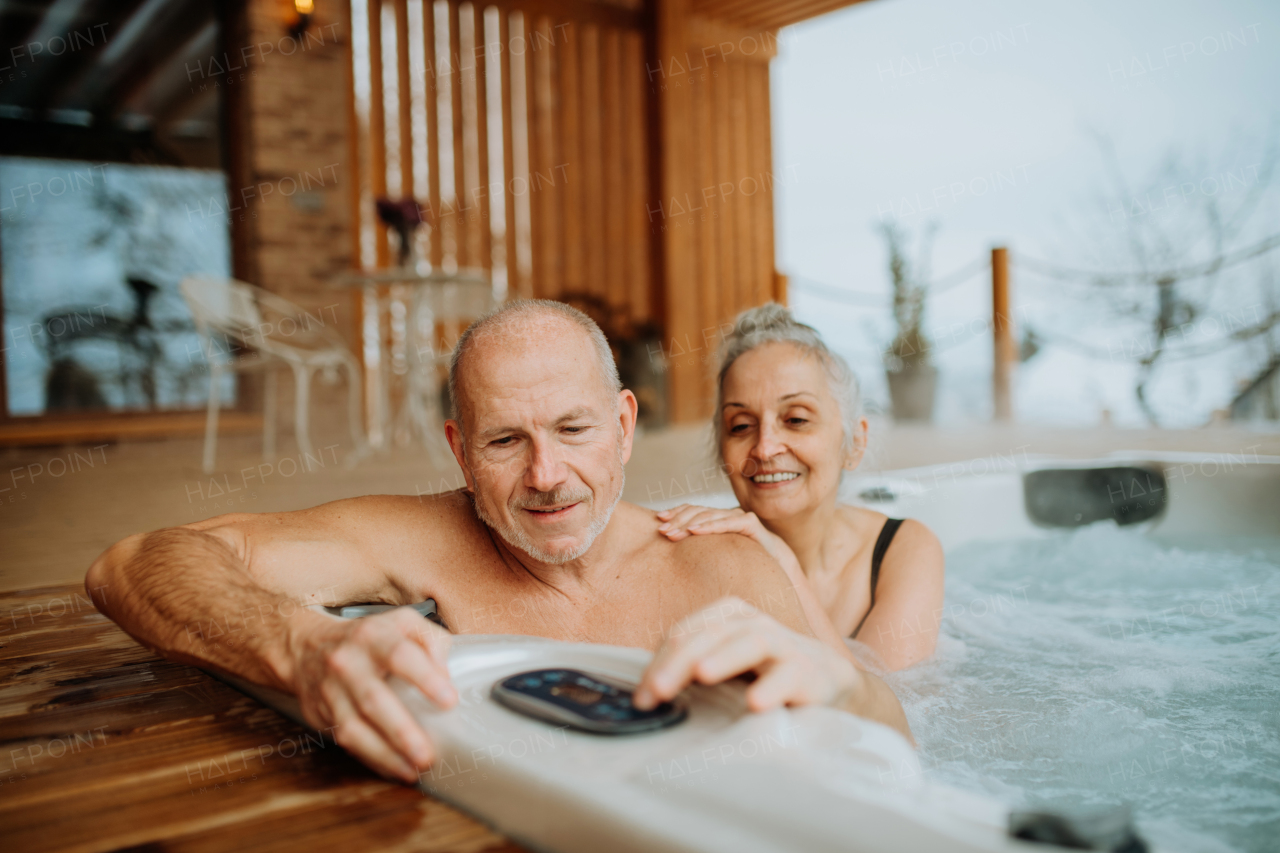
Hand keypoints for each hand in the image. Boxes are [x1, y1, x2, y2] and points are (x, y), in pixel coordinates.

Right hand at [290, 607, 456, 782]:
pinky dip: (373, 759)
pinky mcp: (323, 714)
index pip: (399, 655)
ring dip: (386, 754)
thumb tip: (445, 675)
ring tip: (414, 769)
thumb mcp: (402, 624)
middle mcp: (348, 663)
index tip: (449, 700)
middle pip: (374, 699)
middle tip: (427, 753)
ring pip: (355, 727)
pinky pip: (346, 741)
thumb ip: (430, 641)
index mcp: (373, 636)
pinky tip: (395, 769)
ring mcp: (332, 690)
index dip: (425, 678)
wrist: (307, 648)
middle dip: (402, 731)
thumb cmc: (368, 639)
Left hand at [632, 596, 862, 712]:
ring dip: (724, 658)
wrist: (827, 683)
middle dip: (679, 663)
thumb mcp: (724, 664)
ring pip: (750, 642)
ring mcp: (782, 644)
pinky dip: (772, 688)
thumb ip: (690, 667)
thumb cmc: (764, 673)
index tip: (641, 698)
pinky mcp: (807, 671)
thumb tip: (642, 691)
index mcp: (727, 616)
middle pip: (710, 636)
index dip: (659, 664)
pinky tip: (756, 704)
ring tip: (702, 675)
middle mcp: (752, 622)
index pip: (684, 635)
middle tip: (656, 692)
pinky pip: (788, 676)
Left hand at [656, 505, 800, 576]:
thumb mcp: (718, 557)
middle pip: (697, 511)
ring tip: (673, 533)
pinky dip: (711, 525)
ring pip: (710, 514)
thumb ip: (701, 552)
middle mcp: (726, 515)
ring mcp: (739, 518)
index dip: (675, 513)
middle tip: (662, 531)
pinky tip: (695, 531)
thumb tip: (670, 555)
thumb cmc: (746, 566)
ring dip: (689, 523)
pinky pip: (729, 522)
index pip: (692, 511)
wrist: (779, 570)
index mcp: (717, 521)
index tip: (658, 521)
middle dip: (677, 520)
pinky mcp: (750, 525)